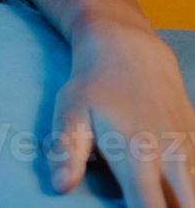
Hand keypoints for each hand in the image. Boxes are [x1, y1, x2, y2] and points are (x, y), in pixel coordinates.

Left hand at [51, 24, 194, 206]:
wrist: (131, 49)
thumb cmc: (93, 85)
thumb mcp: (70, 111)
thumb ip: (66, 150)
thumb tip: (60, 187)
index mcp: (136, 154)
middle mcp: (170, 156)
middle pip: (184, 206)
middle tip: (143, 204)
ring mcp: (188, 148)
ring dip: (180, 201)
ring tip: (160, 198)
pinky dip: (189, 187)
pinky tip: (172, 188)